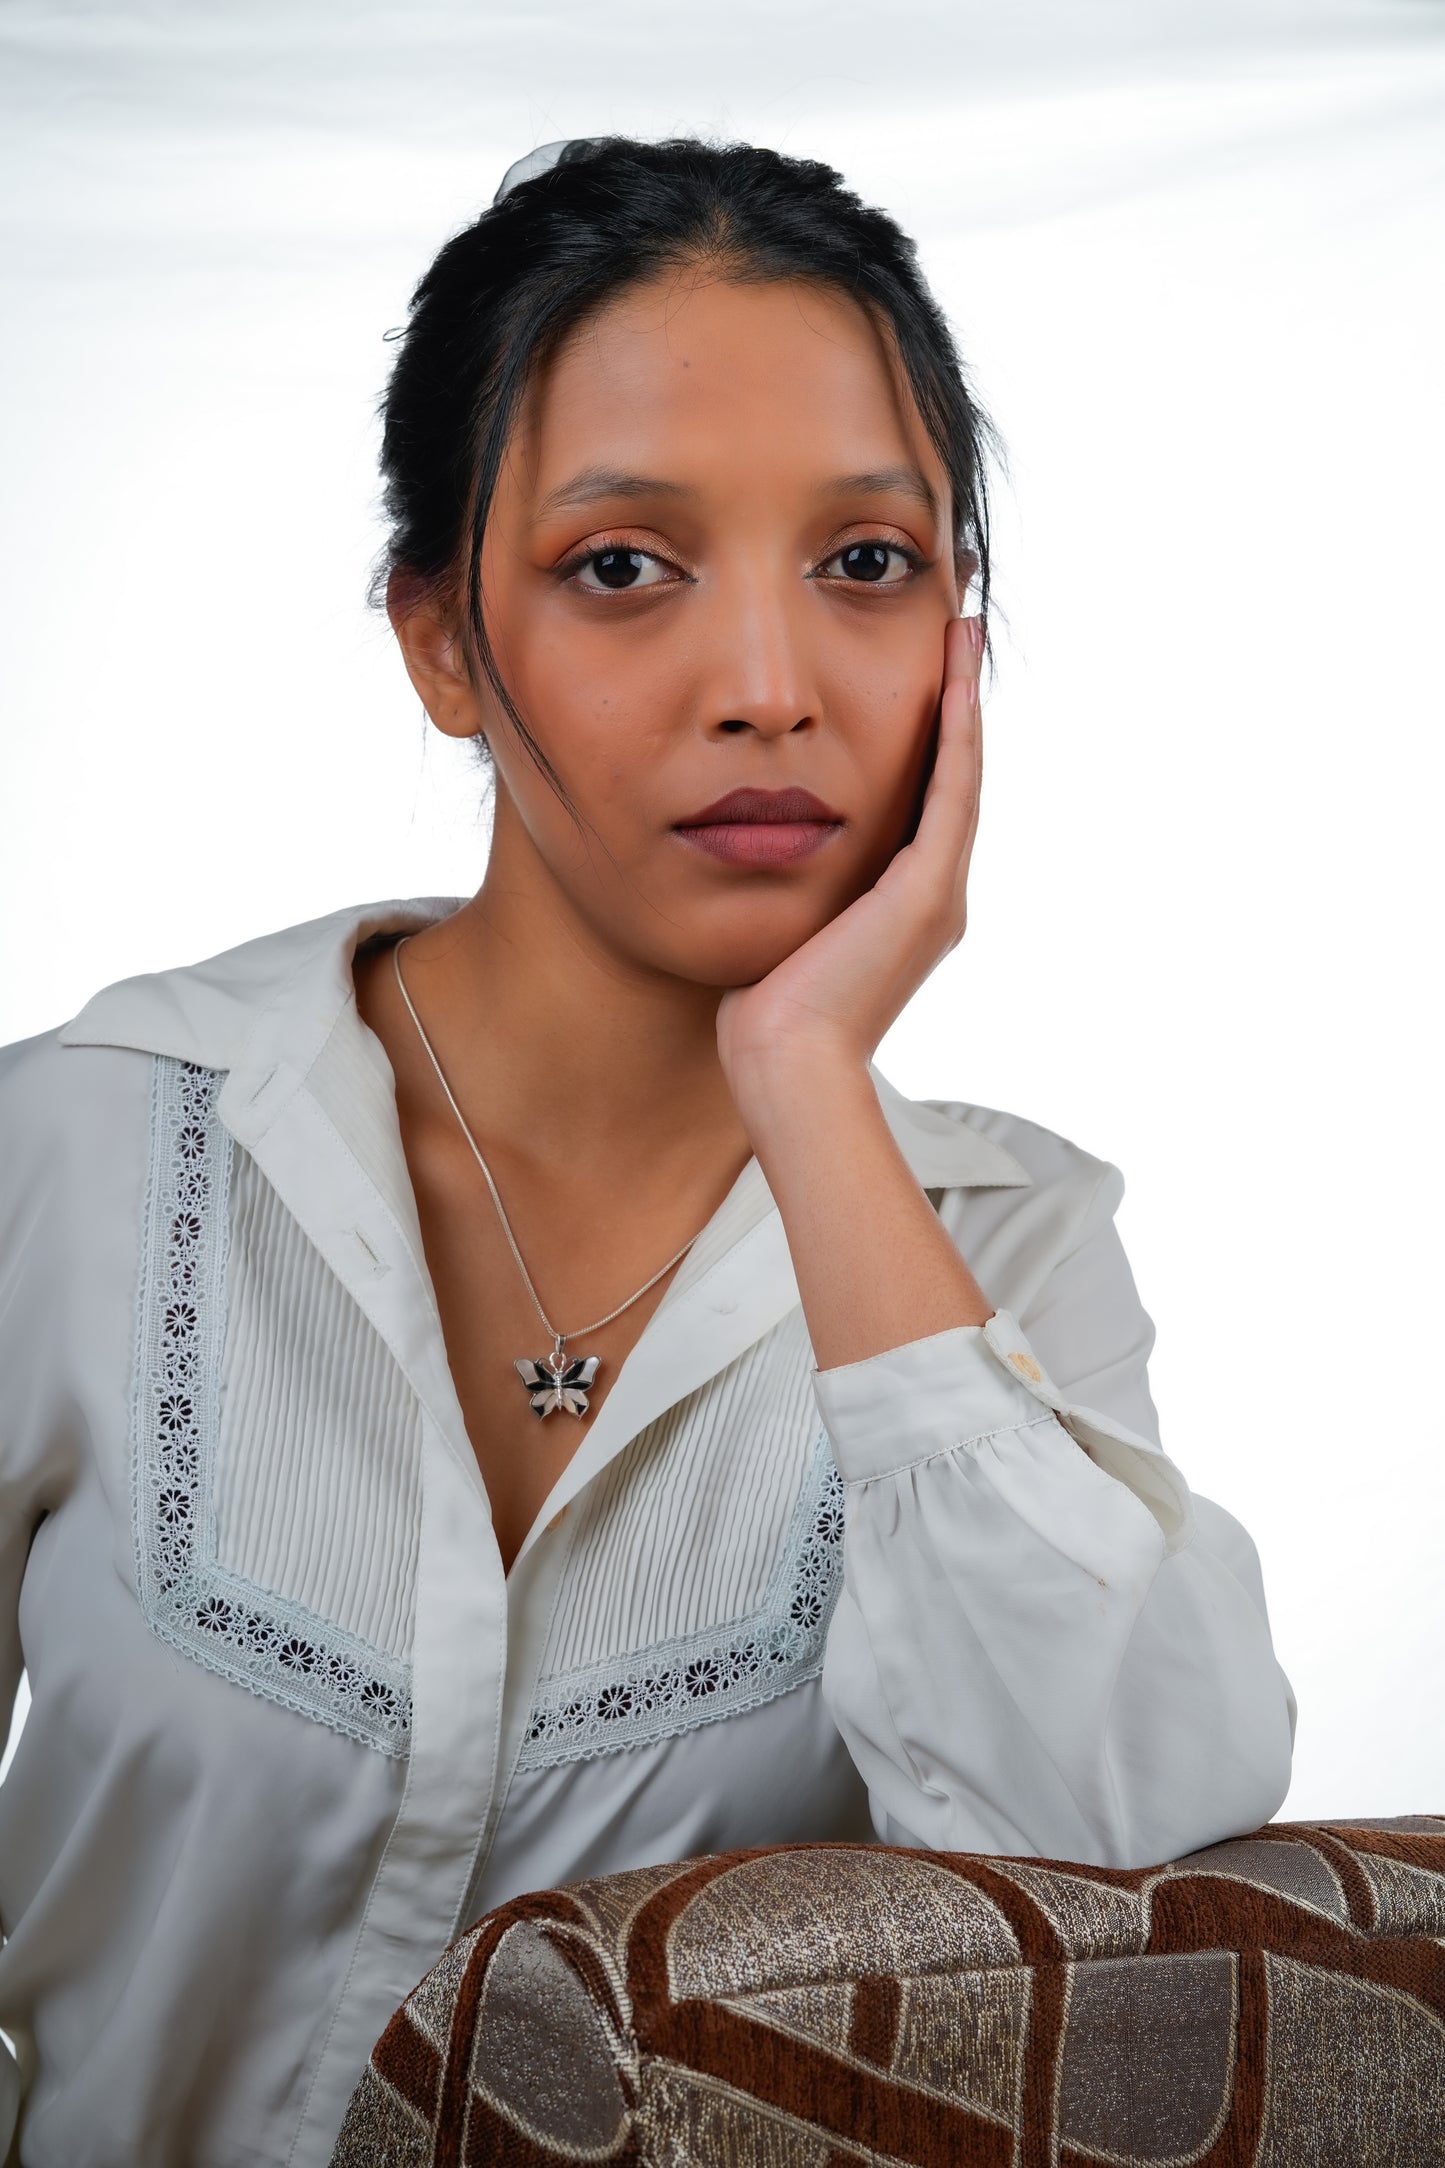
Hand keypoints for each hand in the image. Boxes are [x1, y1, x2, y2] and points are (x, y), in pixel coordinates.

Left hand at [716, 614, 983, 1114]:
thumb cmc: (766, 1013)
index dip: (929, 736)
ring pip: (961, 776)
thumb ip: (790, 889)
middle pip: (952, 779)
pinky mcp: (926, 892)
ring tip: (963, 635)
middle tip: (957, 633)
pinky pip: (950, 794)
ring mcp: (937, 895)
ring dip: (963, 700)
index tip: (925, 674)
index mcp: (906, 908)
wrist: (786, 1062)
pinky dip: (956, 736)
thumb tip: (753, 853)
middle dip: (955, 703)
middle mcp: (934, 897)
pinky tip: (954, 682)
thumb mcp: (781, 930)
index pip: (924, 802)